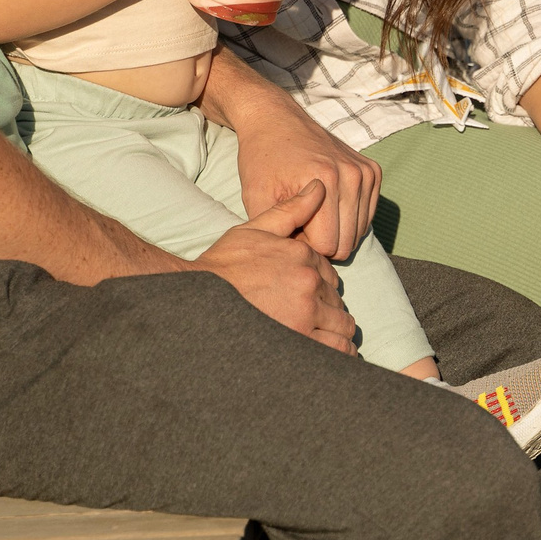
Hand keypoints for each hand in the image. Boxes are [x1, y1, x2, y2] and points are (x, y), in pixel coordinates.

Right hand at [193, 180, 355, 351]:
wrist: (197, 301)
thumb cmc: (223, 265)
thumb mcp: (255, 229)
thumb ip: (292, 209)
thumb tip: (319, 186)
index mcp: (303, 256)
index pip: (330, 276)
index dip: (320, 286)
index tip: (306, 294)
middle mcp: (308, 284)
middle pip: (338, 303)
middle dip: (329, 310)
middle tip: (310, 318)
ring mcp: (305, 315)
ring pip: (343, 329)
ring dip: (336, 333)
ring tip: (321, 337)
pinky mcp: (298, 342)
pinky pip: (334, 351)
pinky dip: (336, 353)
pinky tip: (326, 353)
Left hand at [203, 53, 382, 261]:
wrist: (276, 121)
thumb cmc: (262, 161)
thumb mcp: (257, 199)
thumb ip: (281, 233)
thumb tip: (305, 258)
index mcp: (325, 180)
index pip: (326, 246)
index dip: (303, 244)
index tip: (287, 227)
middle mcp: (352, 174)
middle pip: (346, 243)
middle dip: (321, 240)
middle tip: (299, 220)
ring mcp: (365, 171)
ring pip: (359, 232)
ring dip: (335, 229)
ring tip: (312, 211)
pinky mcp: (372, 171)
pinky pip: (366, 217)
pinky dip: (347, 217)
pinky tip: (327, 204)